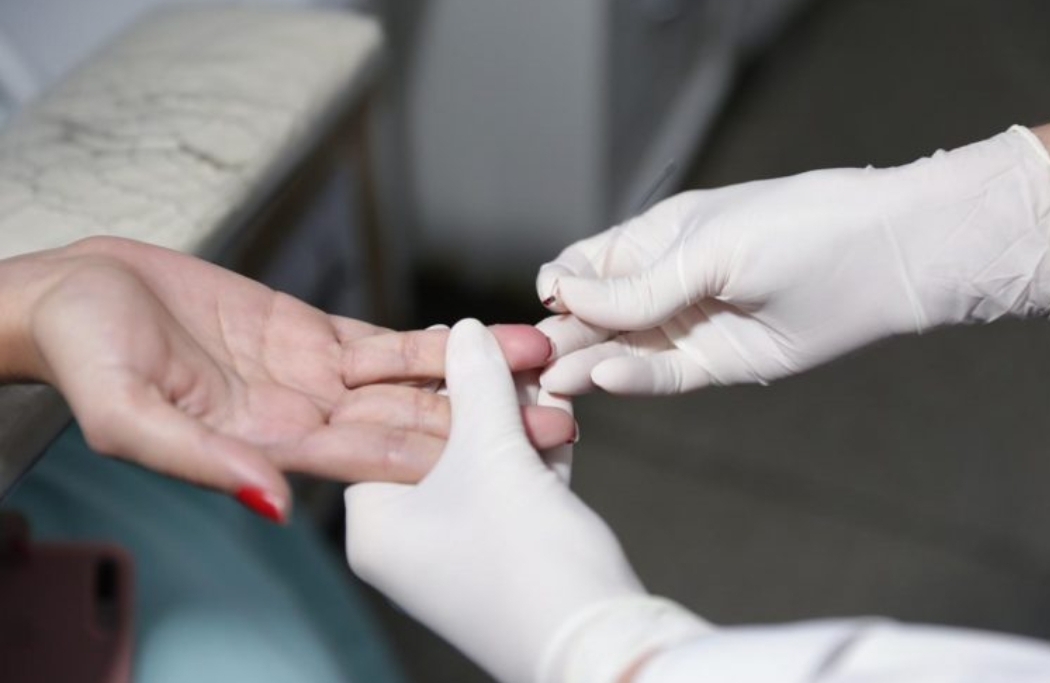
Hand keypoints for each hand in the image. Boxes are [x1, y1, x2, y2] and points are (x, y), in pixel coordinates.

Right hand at [0, 237, 573, 520]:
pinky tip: (486, 337)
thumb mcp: (133, 417)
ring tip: (544, 365)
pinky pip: (386, 342)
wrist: (77, 297)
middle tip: (560, 417)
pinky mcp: (311, 334)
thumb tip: (272, 504)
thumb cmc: (89, 358)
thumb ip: (207, 461)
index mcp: (272, 448)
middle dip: (484, 423)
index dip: (446, 458)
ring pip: (412, 381)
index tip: (513, 456)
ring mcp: (314, 376)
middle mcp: (305, 420)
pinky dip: (436, 342)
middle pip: (413, 426)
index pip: (377, 460)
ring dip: (476, 376)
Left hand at [345, 319, 705, 682]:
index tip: (457, 335)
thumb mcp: (494, 455)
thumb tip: (465, 329)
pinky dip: (535, 452)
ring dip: (517, 417)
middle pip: (438, 440)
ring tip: (544, 371)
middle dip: (482, 393)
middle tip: (512, 347)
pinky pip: (512, 488)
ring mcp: (457, 551)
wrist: (597, 644)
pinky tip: (561, 413)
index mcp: (375, 523)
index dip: (424, 377)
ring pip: (482, 461)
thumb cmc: (525, 558)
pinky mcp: (504, 556)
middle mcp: (408, 541)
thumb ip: (477, 385)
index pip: (384, 427)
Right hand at [536, 126, 1049, 394]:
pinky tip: (605, 378)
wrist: (880, 260)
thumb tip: (559, 293)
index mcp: (653, 239)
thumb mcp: (704, 248)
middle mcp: (662, 285)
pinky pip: (661, 376)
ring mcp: (685, 326)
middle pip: (594, 315)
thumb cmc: (794, 228)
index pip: (584, 266)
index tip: (548, 303)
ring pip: (620, 350)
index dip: (560, 286)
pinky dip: (632, 379)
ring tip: (557, 379)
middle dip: (563, 335)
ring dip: (587, 363)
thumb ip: (635, 284)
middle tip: (534, 362)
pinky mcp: (713, 365)